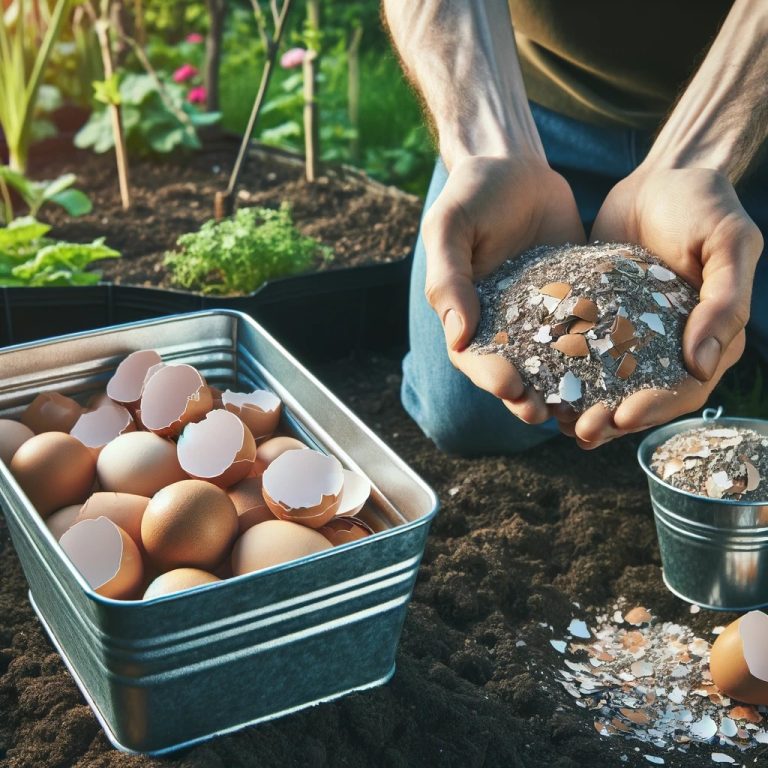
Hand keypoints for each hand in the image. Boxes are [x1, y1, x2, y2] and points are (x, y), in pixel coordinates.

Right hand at [423, 155, 585, 423]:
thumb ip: (448, 278)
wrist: (518, 166)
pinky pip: (586, 332)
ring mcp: (541, 316)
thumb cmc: (473, 194)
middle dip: (527, 397)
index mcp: (468, 314)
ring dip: (564, 389)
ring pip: (552, 363)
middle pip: (513, 372)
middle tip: (545, 414)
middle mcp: (503, 324)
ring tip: (581, 409)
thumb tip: (456, 335)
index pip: (472, 357)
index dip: (488, 376)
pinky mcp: (577, 302)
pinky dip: (598, 355)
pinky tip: (616, 370)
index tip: (508, 386)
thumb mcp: (450, 227)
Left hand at [559, 166, 762, 447]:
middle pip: (642, 397)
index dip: (657, 408)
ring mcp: (631, 336)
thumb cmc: (703, 204)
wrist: (658, 177)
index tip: (623, 417)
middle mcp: (669, 345)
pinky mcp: (598, 321)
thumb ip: (725, 300)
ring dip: (585, 408)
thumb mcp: (728, 242)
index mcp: (709, 336)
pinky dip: (563, 375)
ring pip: (608, 385)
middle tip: (582, 431)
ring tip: (557, 421)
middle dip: (613, 420)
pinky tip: (539, 388)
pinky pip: (580, 354)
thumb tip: (703, 365)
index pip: (686, 387)